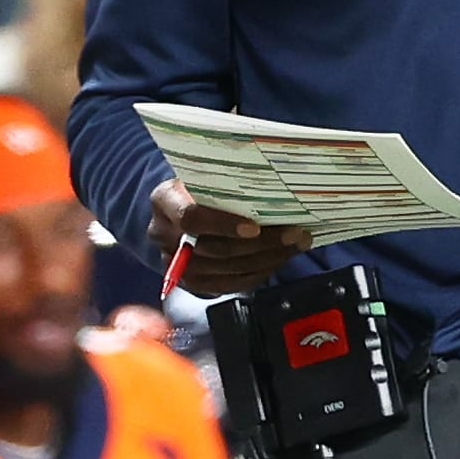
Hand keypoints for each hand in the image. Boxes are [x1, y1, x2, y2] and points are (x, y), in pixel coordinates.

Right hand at [150, 179, 310, 298]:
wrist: (181, 207)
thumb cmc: (200, 185)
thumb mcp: (206, 173)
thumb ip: (226, 182)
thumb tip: (274, 187)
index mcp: (164, 200)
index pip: (190, 217)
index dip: (223, 225)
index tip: (255, 228)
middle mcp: (164, 235)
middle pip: (214, 248)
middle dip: (260, 244)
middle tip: (294, 233)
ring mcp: (176, 264)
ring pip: (225, 269)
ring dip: (266, 259)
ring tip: (295, 245)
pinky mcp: (192, 283)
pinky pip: (228, 284)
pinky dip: (258, 273)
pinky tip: (279, 260)